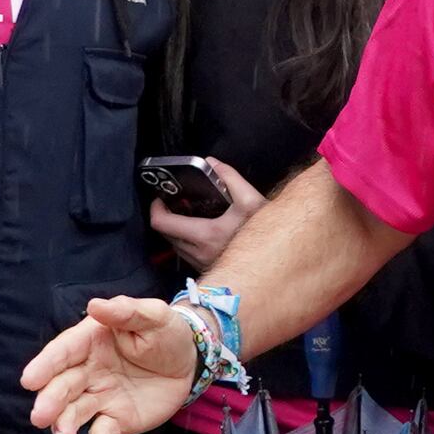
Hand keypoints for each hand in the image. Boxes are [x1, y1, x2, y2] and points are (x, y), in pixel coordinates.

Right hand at [27, 295, 208, 433]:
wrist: (189, 362)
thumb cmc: (166, 333)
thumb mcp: (154, 316)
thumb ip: (126, 312)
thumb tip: (95, 306)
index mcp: (90, 341)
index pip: (63, 352)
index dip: (45, 365)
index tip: (29, 380)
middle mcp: (88, 370)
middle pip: (62, 386)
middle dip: (49, 401)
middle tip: (40, 417)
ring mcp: (100, 396)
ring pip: (75, 411)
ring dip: (65, 425)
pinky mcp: (115, 419)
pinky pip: (103, 431)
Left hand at [150, 156, 267, 273]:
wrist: (278, 258)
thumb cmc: (265, 230)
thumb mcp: (250, 198)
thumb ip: (229, 177)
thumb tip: (212, 163)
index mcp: (205, 235)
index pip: (162, 223)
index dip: (156, 208)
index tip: (161, 198)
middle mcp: (199, 254)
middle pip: (166, 235)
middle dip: (167, 218)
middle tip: (176, 204)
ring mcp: (203, 264)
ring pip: (176, 248)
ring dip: (176, 232)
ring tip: (189, 216)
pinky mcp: (210, 271)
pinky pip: (188, 256)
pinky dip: (187, 243)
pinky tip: (202, 232)